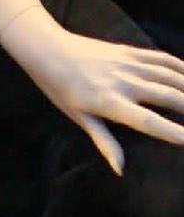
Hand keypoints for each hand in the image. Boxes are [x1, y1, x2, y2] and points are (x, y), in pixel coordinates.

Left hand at [12, 15, 183, 173]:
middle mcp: (122, 82)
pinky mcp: (127, 50)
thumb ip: (103, 141)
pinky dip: (180, 66)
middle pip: (167, 96)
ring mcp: (127, 64)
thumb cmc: (60, 88)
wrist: (46, 48)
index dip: (173, 132)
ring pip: (169, 76)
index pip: (148, 121)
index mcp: (109, 102)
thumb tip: (120, 168)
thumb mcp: (78, 117)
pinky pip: (160, 58)